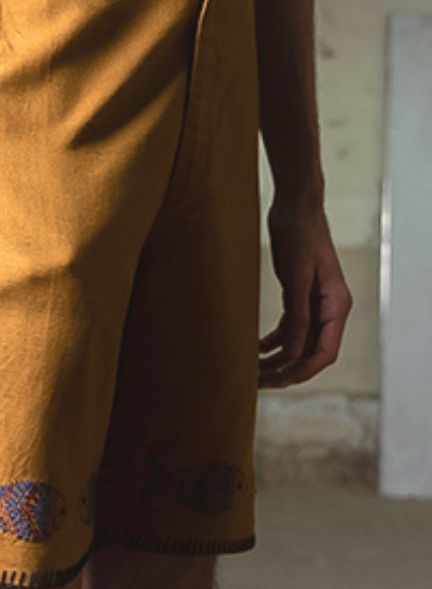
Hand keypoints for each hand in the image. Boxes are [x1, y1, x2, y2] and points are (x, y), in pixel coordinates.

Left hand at [259, 195, 352, 388]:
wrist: (296, 205)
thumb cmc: (299, 234)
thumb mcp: (297, 275)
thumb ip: (297, 315)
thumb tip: (291, 353)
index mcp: (336, 306)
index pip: (324, 353)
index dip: (302, 372)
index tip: (279, 383)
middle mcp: (329, 309)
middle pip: (310, 353)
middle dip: (286, 371)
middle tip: (258, 383)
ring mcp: (315, 303)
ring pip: (297, 343)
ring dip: (277, 359)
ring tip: (252, 371)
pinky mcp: (300, 296)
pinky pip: (289, 328)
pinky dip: (274, 341)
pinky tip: (256, 349)